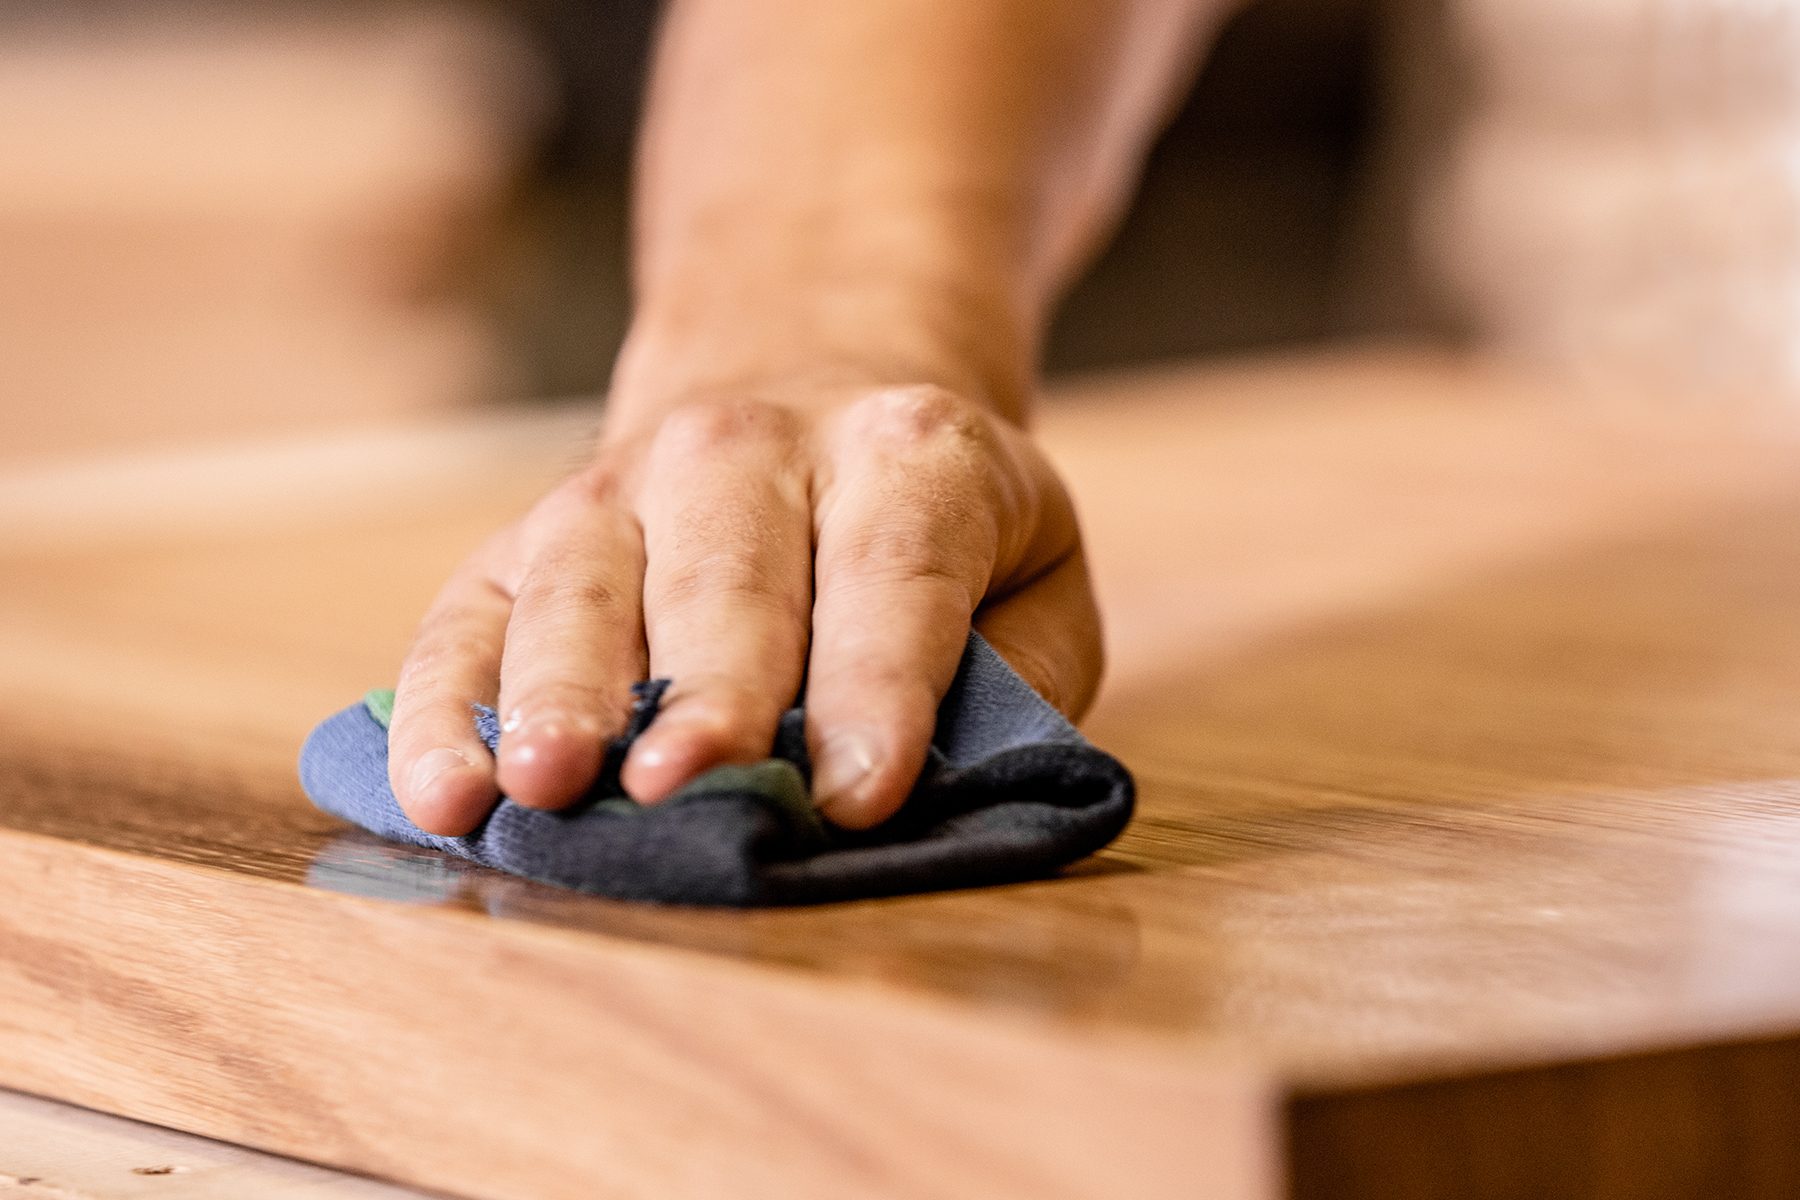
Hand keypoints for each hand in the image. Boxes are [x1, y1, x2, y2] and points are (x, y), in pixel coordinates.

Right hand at [384, 381, 1101, 836]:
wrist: (807, 391)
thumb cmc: (934, 529)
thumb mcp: (1032, 575)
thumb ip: (1011, 676)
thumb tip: (933, 794)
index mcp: (905, 452)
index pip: (893, 570)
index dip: (878, 685)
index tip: (859, 796)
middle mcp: (748, 449)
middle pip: (727, 580)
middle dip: (710, 690)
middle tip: (687, 785)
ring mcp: (618, 486)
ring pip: (582, 591)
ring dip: (561, 694)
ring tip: (547, 786)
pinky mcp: (521, 541)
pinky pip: (464, 626)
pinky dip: (443, 714)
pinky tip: (445, 797)